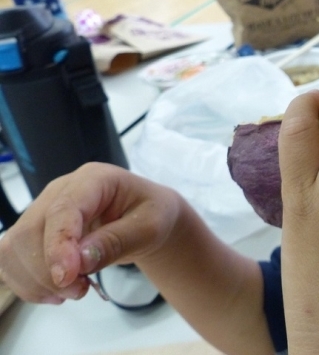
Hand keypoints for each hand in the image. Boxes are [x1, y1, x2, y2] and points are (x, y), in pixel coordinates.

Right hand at [0, 163, 181, 303]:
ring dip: (35, 280)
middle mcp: (60, 191)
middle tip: (81, 290)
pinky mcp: (34, 232)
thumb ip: (117, 241)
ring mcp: (43, 210)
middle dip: (47, 271)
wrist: (145, 217)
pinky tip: (56, 292)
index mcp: (93, 179)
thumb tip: (81, 260)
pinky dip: (28, 283)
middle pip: (29, 231)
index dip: (58, 245)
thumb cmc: (152, 214)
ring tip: (74, 291)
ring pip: (14, 247)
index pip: (63, 209)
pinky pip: (12, 260)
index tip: (68, 278)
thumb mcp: (149, 227)